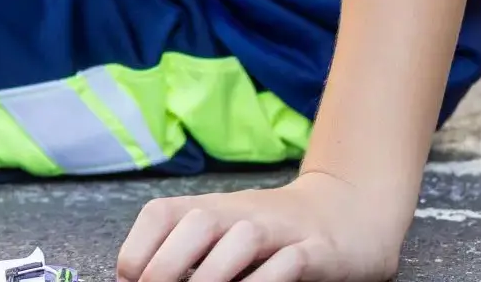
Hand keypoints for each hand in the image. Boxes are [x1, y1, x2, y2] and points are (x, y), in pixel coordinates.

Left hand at [117, 171, 407, 281]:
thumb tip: (135, 281)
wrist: (344, 214)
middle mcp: (240, 211)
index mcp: (208, 206)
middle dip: (167, 266)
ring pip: (241, 240)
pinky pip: (288, 264)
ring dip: (213, 275)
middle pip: (196, 224)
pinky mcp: (315, 250)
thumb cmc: (270, 236)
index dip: (138, 252)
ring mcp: (279, 229)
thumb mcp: (221, 235)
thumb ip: (183, 254)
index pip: (160, 215)